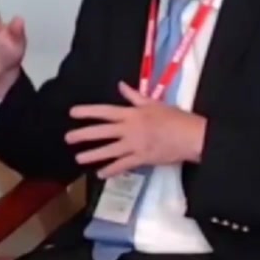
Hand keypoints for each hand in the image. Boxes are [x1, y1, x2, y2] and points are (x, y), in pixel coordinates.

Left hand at [66, 81, 206, 177]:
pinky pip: (123, 165)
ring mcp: (135, 145)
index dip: (87, 111)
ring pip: (109, 150)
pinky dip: (111, 170)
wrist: (192, 136)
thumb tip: (121, 85)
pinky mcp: (142, 158)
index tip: (72, 112)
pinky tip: (100, 174)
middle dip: (83, 134)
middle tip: (67, 138)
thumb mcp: (154, 102)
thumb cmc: (175, 117)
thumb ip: (134, 96)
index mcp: (132, 113)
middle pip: (102, 131)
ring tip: (78, 159)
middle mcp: (129, 129)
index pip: (105, 111)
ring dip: (92, 155)